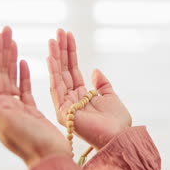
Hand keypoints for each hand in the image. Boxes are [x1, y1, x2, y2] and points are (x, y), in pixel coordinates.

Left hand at [0, 26, 70, 167]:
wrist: (50, 158)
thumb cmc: (29, 142)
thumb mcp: (5, 123)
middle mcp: (4, 106)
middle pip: (2, 72)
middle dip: (3, 51)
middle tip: (6, 29)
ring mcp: (18, 108)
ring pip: (13, 78)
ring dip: (12, 59)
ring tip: (13, 40)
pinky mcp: (31, 111)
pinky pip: (24, 89)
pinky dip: (23, 75)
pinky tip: (24, 63)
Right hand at [47, 29, 131, 149]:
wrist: (118, 138)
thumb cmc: (117, 123)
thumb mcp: (111, 97)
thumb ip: (102, 84)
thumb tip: (95, 70)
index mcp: (81, 97)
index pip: (73, 70)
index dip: (71, 53)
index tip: (68, 35)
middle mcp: (71, 100)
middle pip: (64, 71)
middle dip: (61, 51)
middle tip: (58, 32)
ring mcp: (65, 106)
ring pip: (58, 77)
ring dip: (55, 57)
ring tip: (53, 39)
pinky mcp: (63, 112)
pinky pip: (56, 88)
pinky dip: (53, 72)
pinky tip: (51, 57)